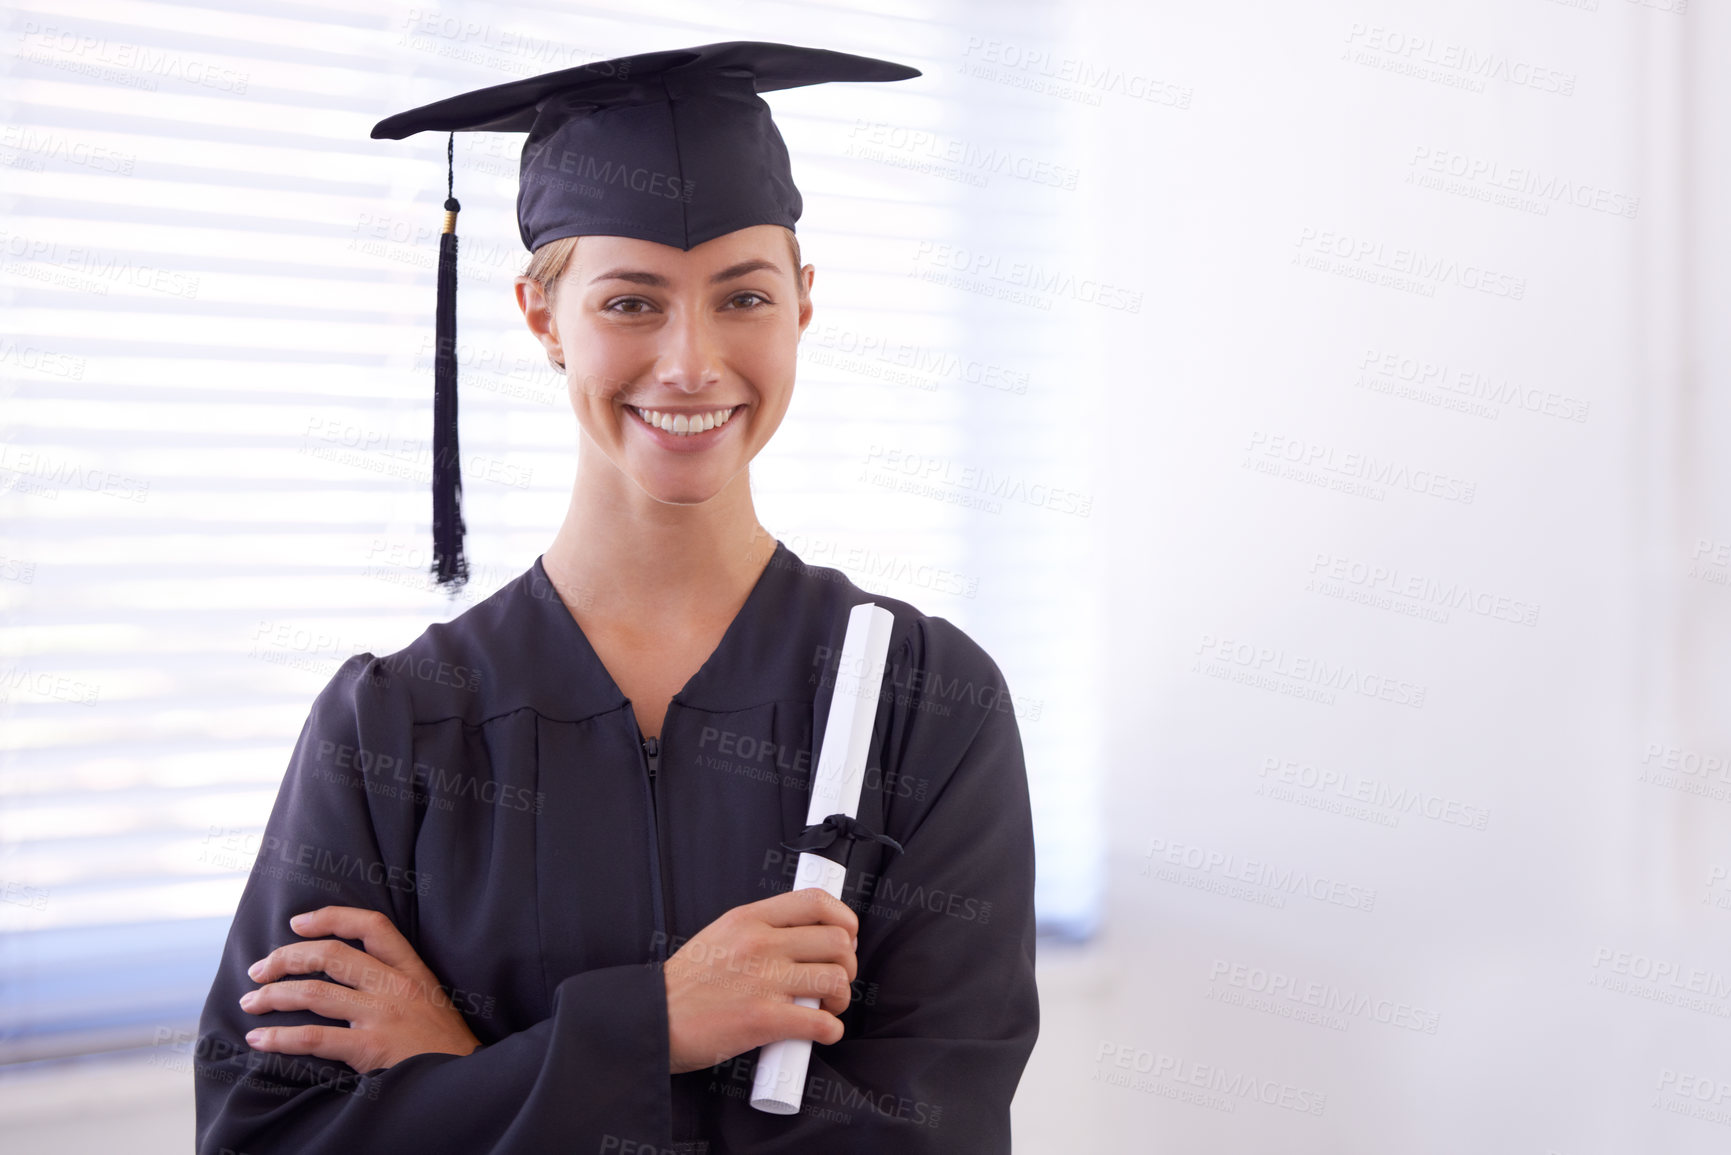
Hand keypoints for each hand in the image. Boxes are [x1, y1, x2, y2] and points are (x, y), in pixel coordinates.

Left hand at [241, 906, 480, 1072]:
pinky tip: (259, 1039)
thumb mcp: (430, 1000)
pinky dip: (280, 1038)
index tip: (297, 923)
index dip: (331, 917)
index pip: (373, 926)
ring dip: (274, 996)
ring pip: (315, 993)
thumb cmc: (443, 1045)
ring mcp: (383, 1016)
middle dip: (286, 958)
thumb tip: (347, 977)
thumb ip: (397, 984)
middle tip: (259, 969)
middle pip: (332, 955)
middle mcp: (396, 986)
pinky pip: (314, 1038)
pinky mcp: (370, 1048)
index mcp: (413, 970)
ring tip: (251, 1002)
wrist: (463, 1082)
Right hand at [663, 887, 859, 1073]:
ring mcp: (763, 981)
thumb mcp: (720, 935)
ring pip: (835, 979)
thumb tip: (803, 937)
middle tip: (835, 980)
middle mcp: (759, 944)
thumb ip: (760, 930)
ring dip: (841, 998)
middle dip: (847, 964)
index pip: (815, 901)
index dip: (844, 919)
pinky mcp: (763, 1019)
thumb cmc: (685, 984)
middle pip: (836, 941)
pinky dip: (831, 1031)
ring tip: (827, 1007)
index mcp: (748, 918)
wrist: (651, 1020)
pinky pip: (820, 1023)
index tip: (845, 937)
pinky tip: (822, 1032)